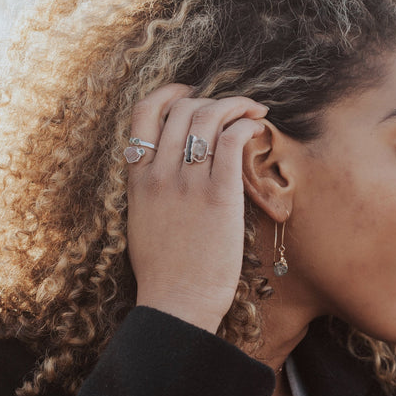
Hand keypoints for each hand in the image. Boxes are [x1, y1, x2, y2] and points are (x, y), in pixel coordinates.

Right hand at [126, 84, 268, 333]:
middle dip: (214, 99)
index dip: (169, 93)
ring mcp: (188, 183)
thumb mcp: (141, 220)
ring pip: (209, 117)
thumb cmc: (164, 271)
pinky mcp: (218, 196)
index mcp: (138, 177)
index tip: (189, 93)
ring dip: (237, 105)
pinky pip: (232, 141)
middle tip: (236, 107)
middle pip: (183, 109)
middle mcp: (160, 173)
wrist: (176, 303)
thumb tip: (167, 167)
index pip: (144, 112)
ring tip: (254, 112)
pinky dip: (247, 125)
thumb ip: (151, 188)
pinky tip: (257, 129)